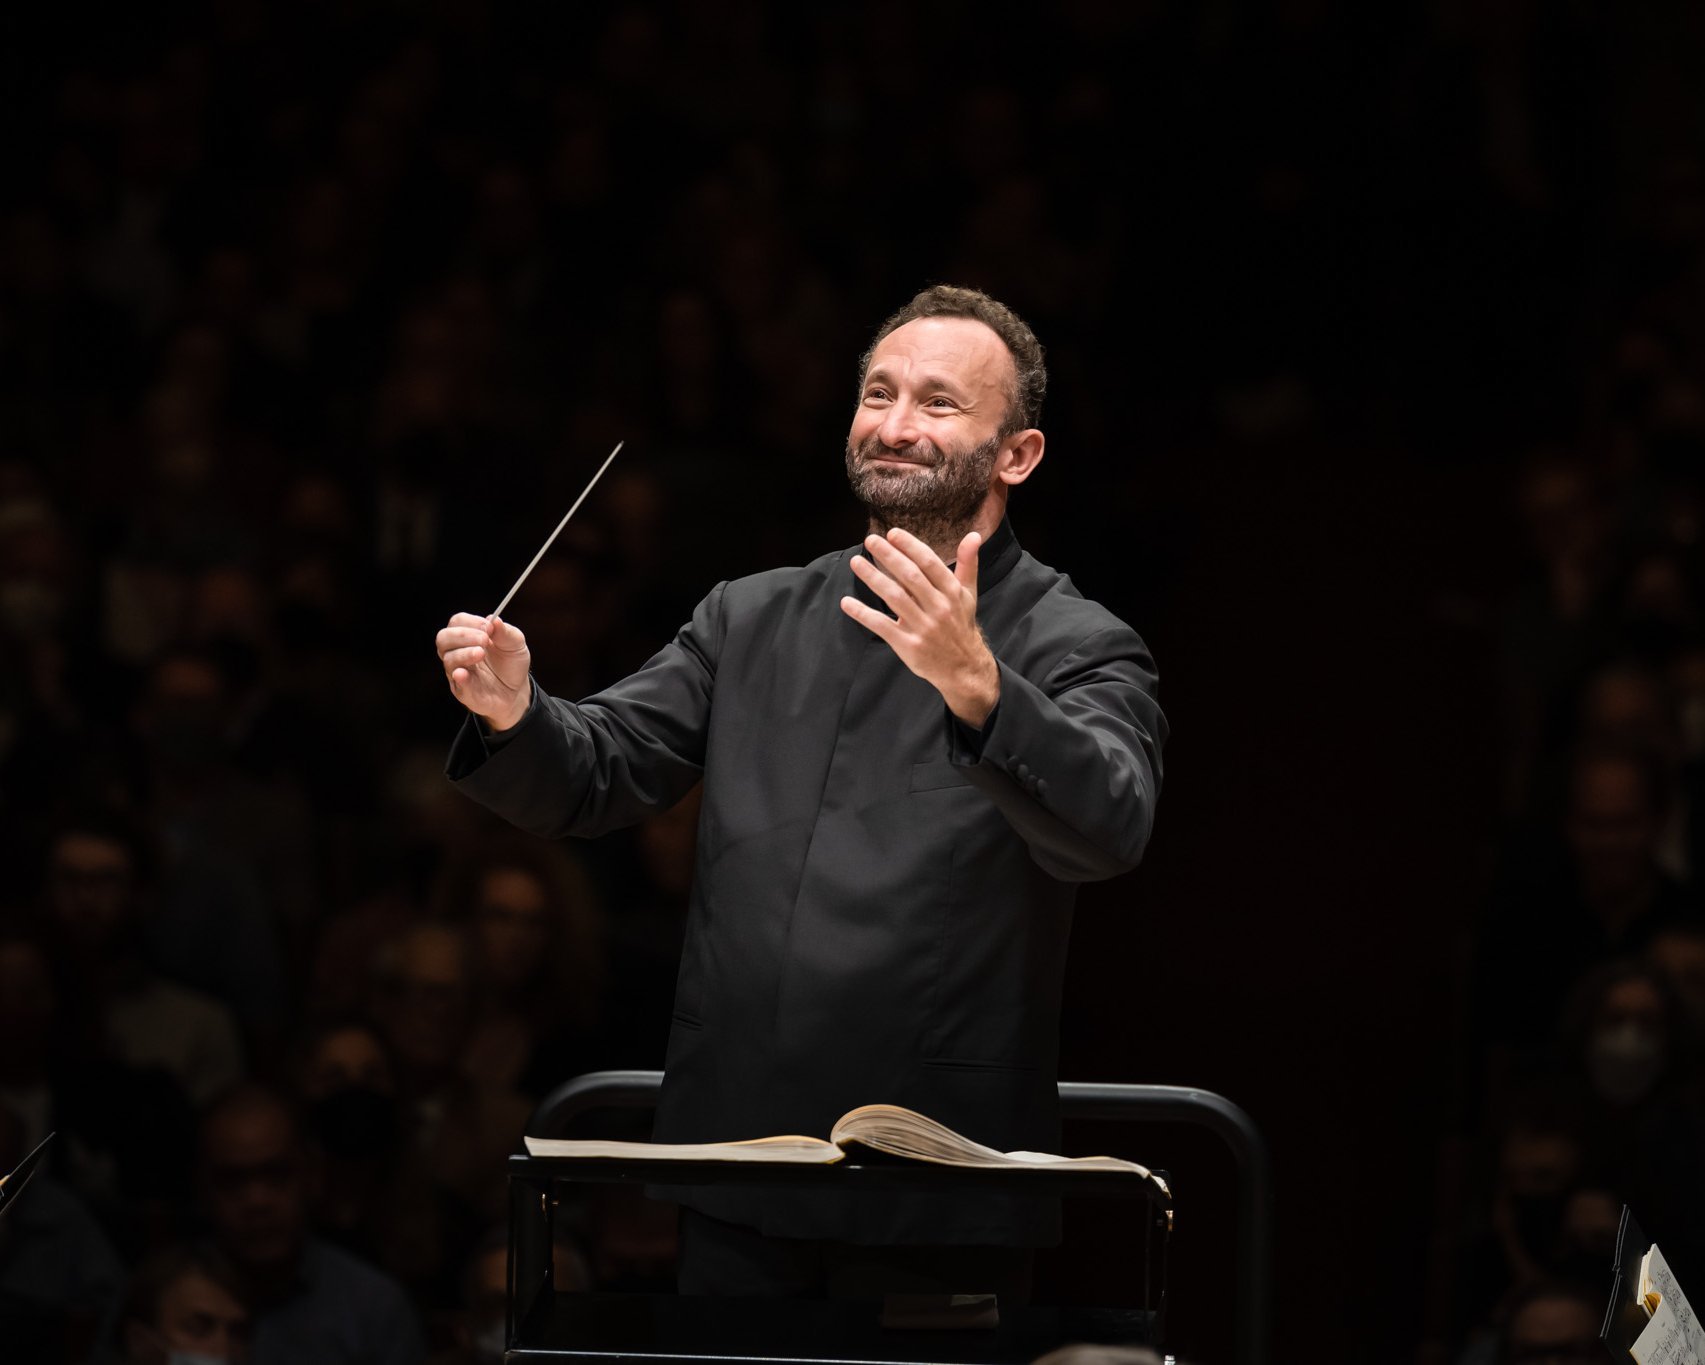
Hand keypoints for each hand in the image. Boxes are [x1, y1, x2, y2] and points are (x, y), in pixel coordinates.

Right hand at [436, 612, 531, 729]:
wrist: (517, 691)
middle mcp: (458, 652)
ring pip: (448, 659)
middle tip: (484, 639)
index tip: (488, 627)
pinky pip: (456, 682)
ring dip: (464, 653)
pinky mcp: (463, 690)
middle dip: (463, 635)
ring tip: (481, 653)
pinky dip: (459, 676)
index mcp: (468, 636)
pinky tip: (464, 673)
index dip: (470, 622)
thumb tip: (494, 619)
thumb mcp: (516, 644)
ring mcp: (458, 671)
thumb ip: (506, 632)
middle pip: (444, 638)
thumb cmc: (511, 664)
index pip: (457, 622)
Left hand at [841, 528, 999, 726]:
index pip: (930, 563)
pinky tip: (847, 603)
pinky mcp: (908, 645)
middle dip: (889, 556)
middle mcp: (939, 608)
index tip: (892, 533)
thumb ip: (968, 563)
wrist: (962, 667)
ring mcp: (923, 627)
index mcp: (952, 592)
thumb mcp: (968, 594)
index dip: (910, 547)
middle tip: (870, 540)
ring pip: (894, 597)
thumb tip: (973, 535)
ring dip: (873, 578)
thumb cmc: (960, 624)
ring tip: (856, 562)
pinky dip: (863, 614)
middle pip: (910, 577)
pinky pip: (882, 626)